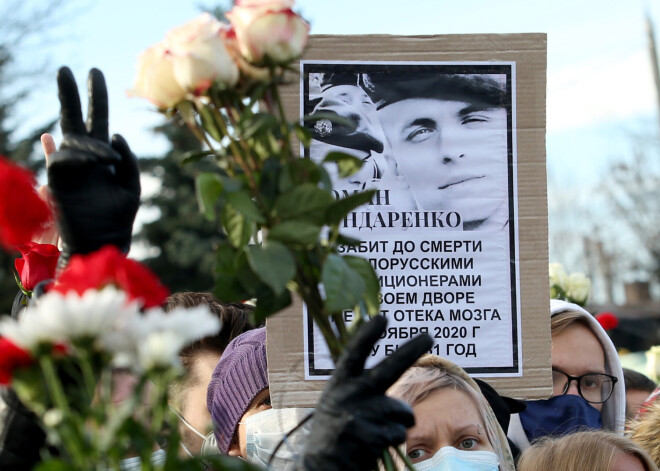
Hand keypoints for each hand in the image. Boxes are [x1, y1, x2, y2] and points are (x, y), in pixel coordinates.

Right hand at [47, 67, 139, 262]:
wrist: (105, 242)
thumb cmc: (119, 217)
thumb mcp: (132, 186)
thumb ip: (128, 160)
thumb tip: (115, 135)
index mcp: (102, 156)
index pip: (97, 119)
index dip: (96, 96)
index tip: (94, 71)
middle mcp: (83, 158)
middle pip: (73, 119)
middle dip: (70, 94)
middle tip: (66, 69)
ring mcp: (69, 168)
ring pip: (73, 141)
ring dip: (91, 146)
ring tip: (107, 160)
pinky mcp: (58, 182)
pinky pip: (62, 161)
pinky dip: (76, 158)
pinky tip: (87, 158)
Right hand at [297, 316, 432, 470]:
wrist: (322, 465)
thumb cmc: (336, 428)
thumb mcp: (339, 399)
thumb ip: (360, 385)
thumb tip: (394, 368)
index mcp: (340, 382)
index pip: (354, 354)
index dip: (367, 335)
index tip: (382, 317)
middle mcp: (349, 394)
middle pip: (388, 369)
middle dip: (411, 351)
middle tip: (429, 336)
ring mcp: (360, 416)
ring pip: (403, 411)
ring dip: (400, 421)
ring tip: (378, 429)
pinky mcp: (370, 438)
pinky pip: (400, 432)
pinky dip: (393, 438)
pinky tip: (373, 445)